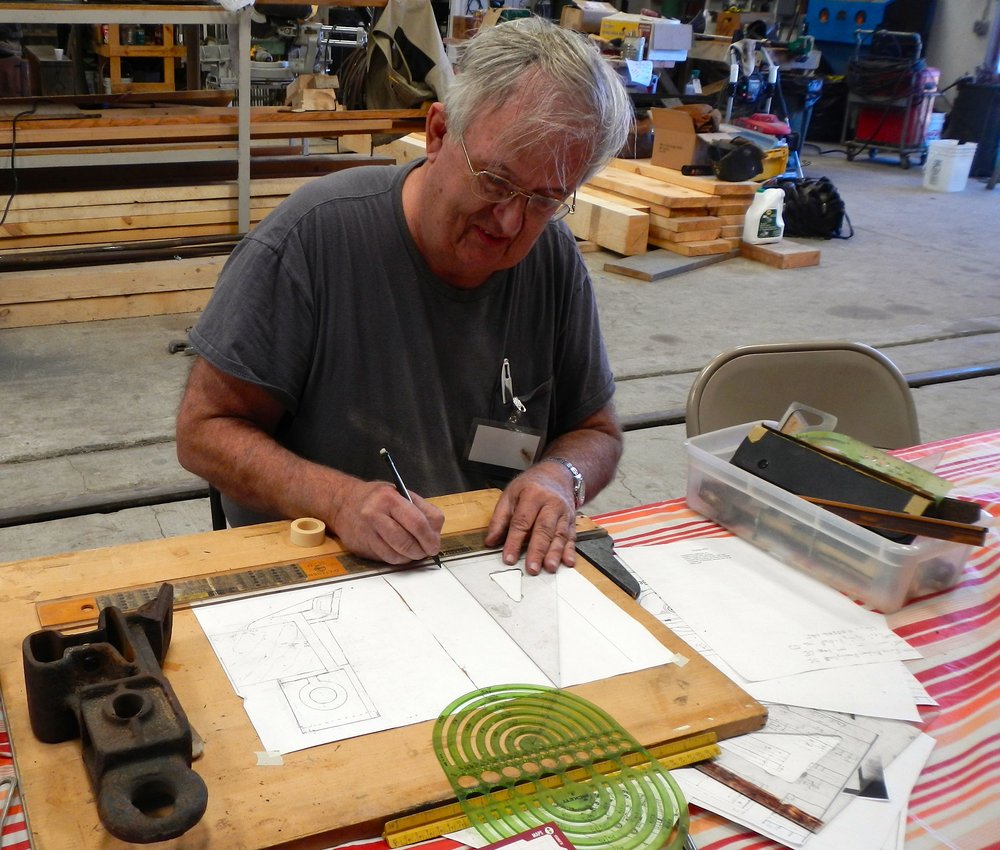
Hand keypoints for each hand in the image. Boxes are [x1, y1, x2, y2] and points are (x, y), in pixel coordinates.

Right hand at [329, 479, 443, 564]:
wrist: (342, 503)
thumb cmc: (377, 498)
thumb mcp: (400, 494)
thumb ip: (421, 510)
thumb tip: (435, 534)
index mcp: (389, 498)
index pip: (418, 522)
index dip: (430, 537)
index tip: (435, 543)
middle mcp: (375, 514)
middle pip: (408, 542)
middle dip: (423, 550)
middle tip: (428, 551)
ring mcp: (367, 532)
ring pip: (397, 555)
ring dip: (411, 557)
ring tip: (415, 551)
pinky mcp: (361, 547)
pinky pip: (386, 559)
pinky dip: (398, 559)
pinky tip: (400, 552)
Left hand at [484, 462, 576, 574]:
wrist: (558, 475)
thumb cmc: (531, 486)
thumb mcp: (510, 494)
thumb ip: (500, 518)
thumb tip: (491, 540)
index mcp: (533, 495)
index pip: (522, 521)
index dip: (514, 541)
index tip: (509, 558)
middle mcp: (551, 503)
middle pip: (543, 529)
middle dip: (537, 550)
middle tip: (532, 568)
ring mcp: (564, 513)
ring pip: (559, 535)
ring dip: (555, 553)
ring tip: (549, 568)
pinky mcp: (572, 521)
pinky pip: (571, 537)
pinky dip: (570, 551)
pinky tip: (568, 562)